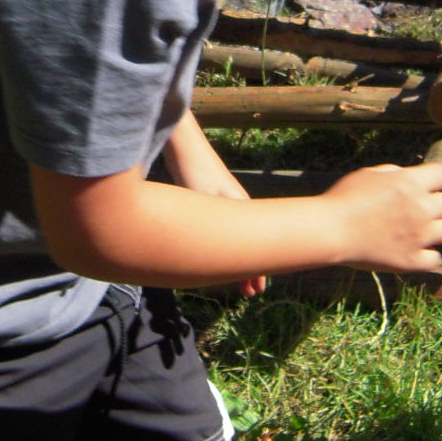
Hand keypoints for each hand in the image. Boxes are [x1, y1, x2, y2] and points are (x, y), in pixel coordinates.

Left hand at [171, 137, 265, 295]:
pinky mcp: (214, 200)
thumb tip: (229, 254)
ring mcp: (227, 203)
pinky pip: (229, 231)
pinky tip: (224, 251)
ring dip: (240, 260)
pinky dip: (231, 247)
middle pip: (250, 246)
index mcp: (242, 210)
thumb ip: (220, 228)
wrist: (185, 148)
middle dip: (250, 270)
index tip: (256, 291)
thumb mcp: (207, 204)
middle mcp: (238, 208)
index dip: (256, 272)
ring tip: (239, 278)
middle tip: (249, 292)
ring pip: (240, 239)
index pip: (256, 250)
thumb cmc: (194, 173)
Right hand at [321, 161, 441, 273]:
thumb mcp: (368, 174)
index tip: (432, 185)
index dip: (440, 180)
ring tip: (421, 231)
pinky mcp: (411, 260)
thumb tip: (408, 176)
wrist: (330, 231)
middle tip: (423, 210)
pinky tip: (415, 250)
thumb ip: (394, 173)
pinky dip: (427, 255)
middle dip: (439, 205)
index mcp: (410, 183)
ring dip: (437, 230)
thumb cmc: (343, 199)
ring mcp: (419, 236)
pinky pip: (435, 258)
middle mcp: (420, 208)